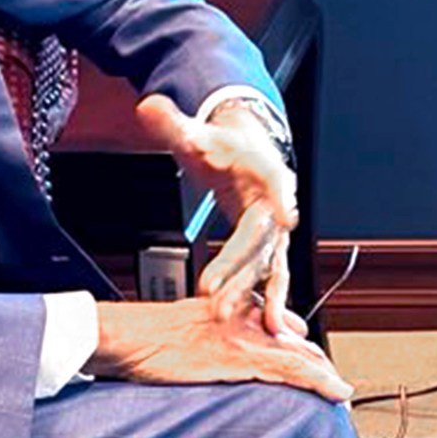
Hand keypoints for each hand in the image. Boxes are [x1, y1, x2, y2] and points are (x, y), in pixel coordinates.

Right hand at [85, 296, 351, 402]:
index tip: (316, 367)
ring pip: (303, 357)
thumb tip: (223, 359)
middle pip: (298, 342)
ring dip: (328, 380)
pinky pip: (293, 371)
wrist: (127, 336)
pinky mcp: (242, 358)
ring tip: (345, 400)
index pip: (282, 328)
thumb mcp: (187, 330)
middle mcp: (248, 318)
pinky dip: (321, 383)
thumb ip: (214, 338)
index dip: (303, 350)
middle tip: (337, 390)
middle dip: (319, 366)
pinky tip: (339, 394)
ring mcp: (247, 338)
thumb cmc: (147, 338)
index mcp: (235, 308)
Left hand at [134, 94, 296, 333]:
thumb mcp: (198, 133)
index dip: (282, 198)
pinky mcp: (268, 250)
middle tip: (215, 291)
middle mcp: (278, 204)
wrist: (245, 154)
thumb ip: (174, 125)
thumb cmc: (224, 146)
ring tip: (239, 319)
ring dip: (253, 293)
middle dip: (240, 266)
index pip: (275, 181)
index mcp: (265, 171)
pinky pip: (271, 278)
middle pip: (261, 236)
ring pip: (266, 264)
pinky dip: (273, 303)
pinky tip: (274, 330)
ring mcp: (275, 231)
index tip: (287, 216)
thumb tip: (149, 107)